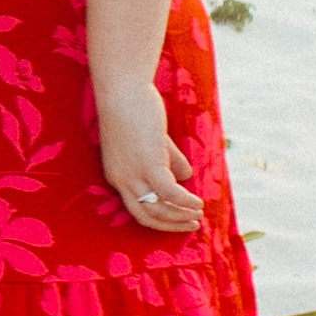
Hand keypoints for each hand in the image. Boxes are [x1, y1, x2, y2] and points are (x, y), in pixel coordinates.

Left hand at [92, 72, 202, 233]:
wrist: (122, 91)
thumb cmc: (134, 110)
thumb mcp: (152, 141)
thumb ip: (168, 159)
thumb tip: (186, 176)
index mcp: (117, 176)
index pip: (137, 209)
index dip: (160, 219)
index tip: (179, 220)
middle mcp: (121, 180)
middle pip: (146, 216)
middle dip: (171, 224)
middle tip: (192, 224)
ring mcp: (133, 174)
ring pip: (158, 208)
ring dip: (181, 215)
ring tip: (198, 214)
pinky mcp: (148, 164)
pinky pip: (170, 193)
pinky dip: (185, 201)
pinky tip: (198, 202)